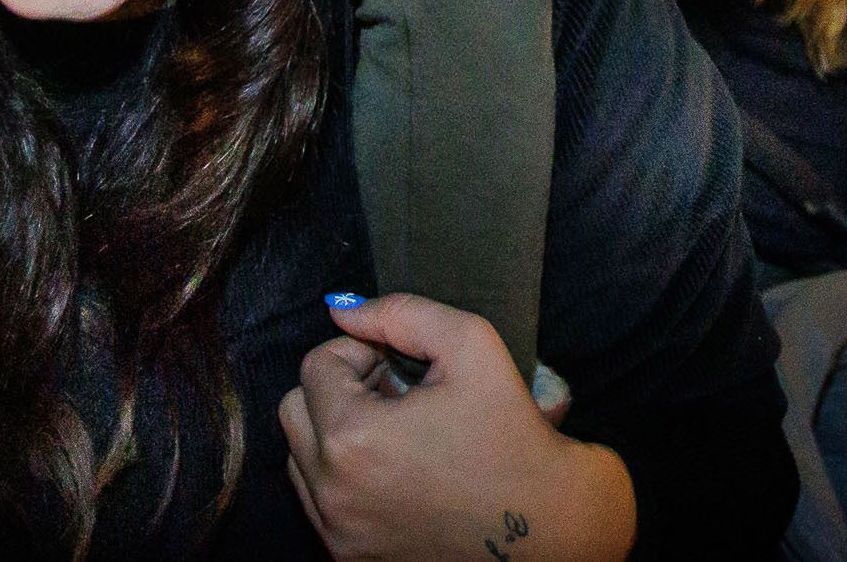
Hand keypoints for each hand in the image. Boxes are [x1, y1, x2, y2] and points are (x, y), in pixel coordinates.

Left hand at [278, 294, 633, 561]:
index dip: (360, 351)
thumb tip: (344, 309)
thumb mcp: (471, 345)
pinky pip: (322, 506)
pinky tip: (399, 472)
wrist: (551, 530)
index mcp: (352, 440)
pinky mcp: (353, 561)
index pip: (316, 367)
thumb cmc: (514, 437)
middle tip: (393, 392)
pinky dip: (346, 481)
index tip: (399, 362)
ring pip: (302, 461)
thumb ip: (401, 313)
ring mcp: (340, 535)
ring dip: (337, 435)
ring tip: (397, 433)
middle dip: (338, 391)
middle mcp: (333, 495)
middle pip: (295, 413)